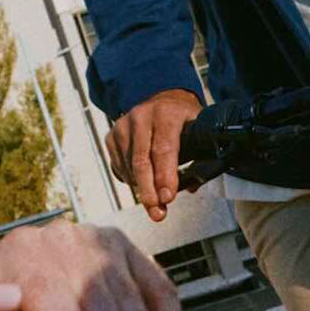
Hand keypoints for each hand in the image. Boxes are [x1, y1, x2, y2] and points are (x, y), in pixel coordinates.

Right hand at [109, 89, 203, 220]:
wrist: (161, 98)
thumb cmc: (181, 118)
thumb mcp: (197, 128)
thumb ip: (198, 155)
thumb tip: (190, 187)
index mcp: (166, 113)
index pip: (163, 148)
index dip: (165, 176)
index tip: (168, 197)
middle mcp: (141, 117)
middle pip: (141, 161)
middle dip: (149, 191)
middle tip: (157, 212)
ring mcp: (123, 126)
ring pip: (129, 166)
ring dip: (141, 189)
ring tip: (154, 205)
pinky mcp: (111, 135)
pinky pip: (119, 165)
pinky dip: (131, 180)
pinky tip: (143, 185)